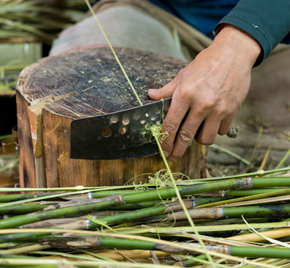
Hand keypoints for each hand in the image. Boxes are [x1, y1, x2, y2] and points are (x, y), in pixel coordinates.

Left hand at [148, 25, 260, 160]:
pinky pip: (221, 131)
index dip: (165, 141)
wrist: (233, 54)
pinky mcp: (231, 111)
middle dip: (178, 150)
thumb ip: (166, 90)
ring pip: (206, 139)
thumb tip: (150, 96)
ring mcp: (218, 109)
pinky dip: (215, 131)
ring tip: (195, 134)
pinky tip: (211, 123)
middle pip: (186, 137)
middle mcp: (201, 105)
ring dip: (198, 140)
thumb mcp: (182, 74)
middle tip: (174, 156)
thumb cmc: (205, 64)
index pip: (171, 124)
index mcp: (184, 95)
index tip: (163, 150)